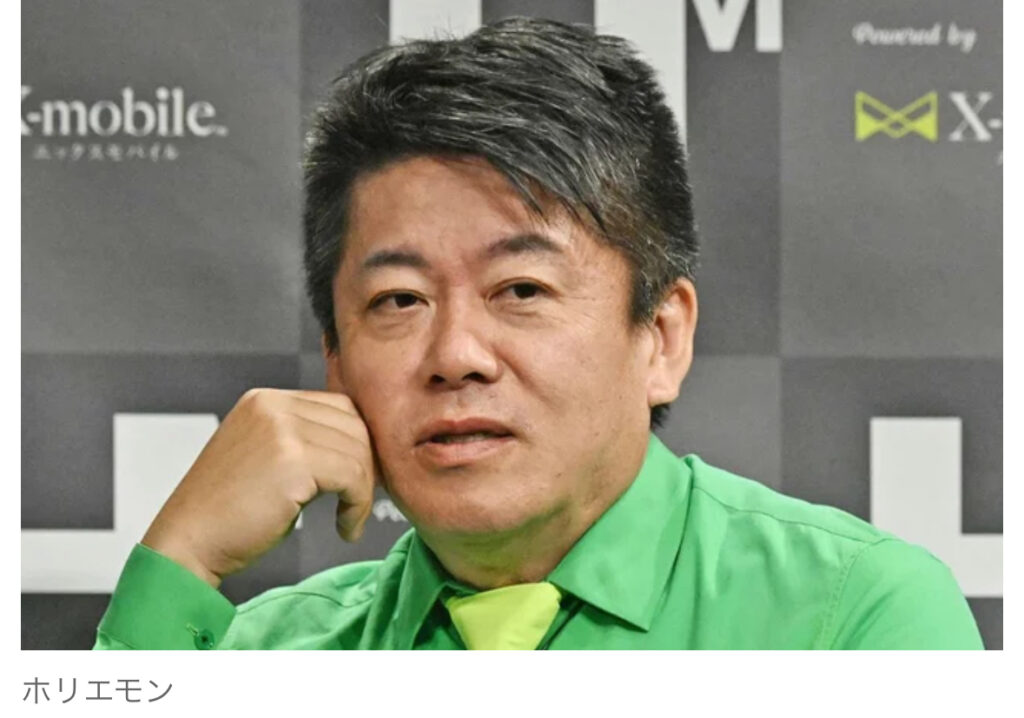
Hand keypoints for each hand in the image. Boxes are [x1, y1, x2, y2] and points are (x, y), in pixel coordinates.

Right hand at [140, 388, 375, 588]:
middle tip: (361, 500)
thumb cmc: (228, 513)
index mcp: (265, 401)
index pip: (339, 407)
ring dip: (364, 492)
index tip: (360, 479)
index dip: (358, 445)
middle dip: (367, 466)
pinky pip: (353, 477)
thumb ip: (303, 441)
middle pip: (354, 425)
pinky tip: (345, 528)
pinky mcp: (293, 461)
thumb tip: (361, 448)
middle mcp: (273, 406)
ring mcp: (282, 430)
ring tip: (350, 519)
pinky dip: (358, 506)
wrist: (187, 544)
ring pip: (358, 452)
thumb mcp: (266, 457)